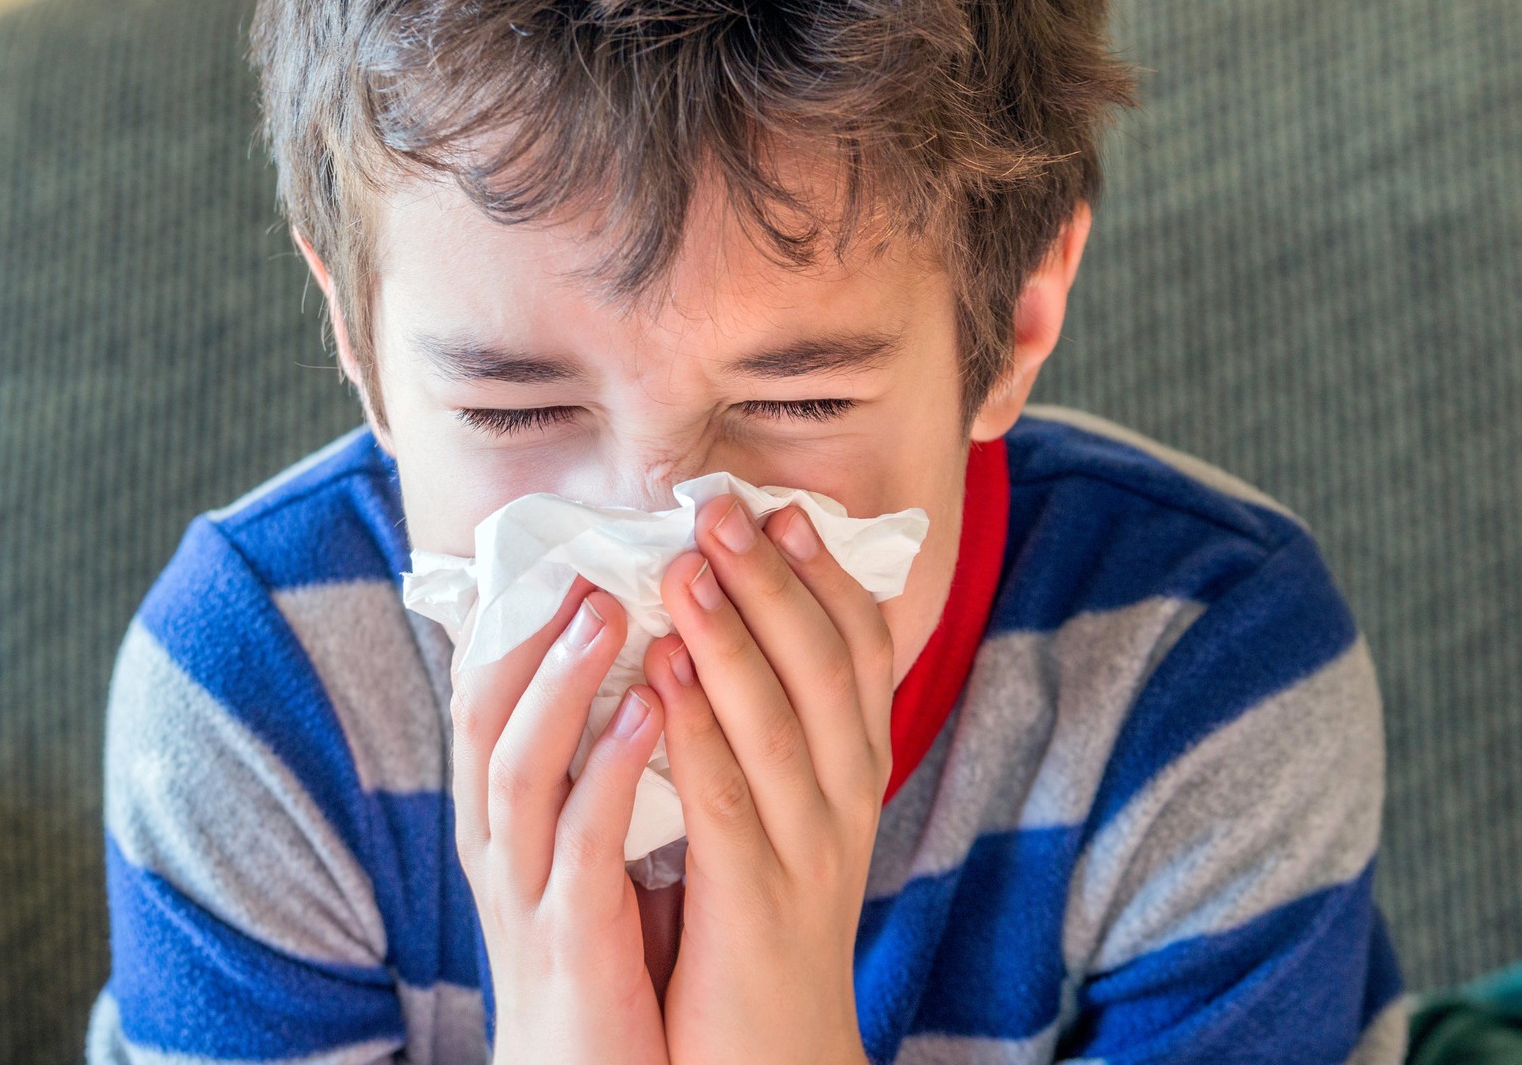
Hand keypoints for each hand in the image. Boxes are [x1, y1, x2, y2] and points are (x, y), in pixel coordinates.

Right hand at [449, 573, 672, 1064]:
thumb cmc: (604, 954)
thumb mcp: (586, 850)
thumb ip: (595, 769)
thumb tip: (638, 669)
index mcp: (503, 815)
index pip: (485, 697)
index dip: (515, 620)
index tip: (561, 546)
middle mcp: (497, 842)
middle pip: (484, 714)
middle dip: (528, 632)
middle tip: (585, 558)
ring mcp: (523, 890)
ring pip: (518, 765)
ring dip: (562, 682)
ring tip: (613, 609)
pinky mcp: (566, 938)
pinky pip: (581, 840)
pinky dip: (611, 768)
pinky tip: (656, 710)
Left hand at [641, 495, 889, 1064]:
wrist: (771, 1052)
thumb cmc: (759, 914)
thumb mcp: (783, 809)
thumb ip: (767, 724)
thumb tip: (723, 619)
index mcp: (854, 770)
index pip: (863, 654)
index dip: (826, 579)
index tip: (786, 511)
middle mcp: (847, 801)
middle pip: (825, 670)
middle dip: (774, 583)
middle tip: (722, 512)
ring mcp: (810, 853)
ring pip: (780, 724)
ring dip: (731, 638)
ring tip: (683, 568)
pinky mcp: (757, 903)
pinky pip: (726, 801)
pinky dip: (694, 728)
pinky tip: (658, 672)